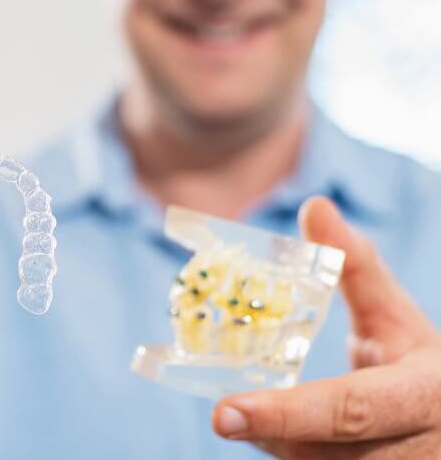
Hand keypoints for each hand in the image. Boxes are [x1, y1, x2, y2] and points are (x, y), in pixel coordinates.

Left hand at [212, 197, 440, 458]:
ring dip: (275, 441)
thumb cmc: (416, 363)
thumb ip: (356, 264)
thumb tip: (315, 206)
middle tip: (221, 414)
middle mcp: (417, 448)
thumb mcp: (395, 315)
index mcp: (424, 395)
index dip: (285, 412)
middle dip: (269, 429)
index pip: (351, 408)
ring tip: (251, 411)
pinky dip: (283, 448)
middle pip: (322, 449)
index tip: (222, 413)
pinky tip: (265, 426)